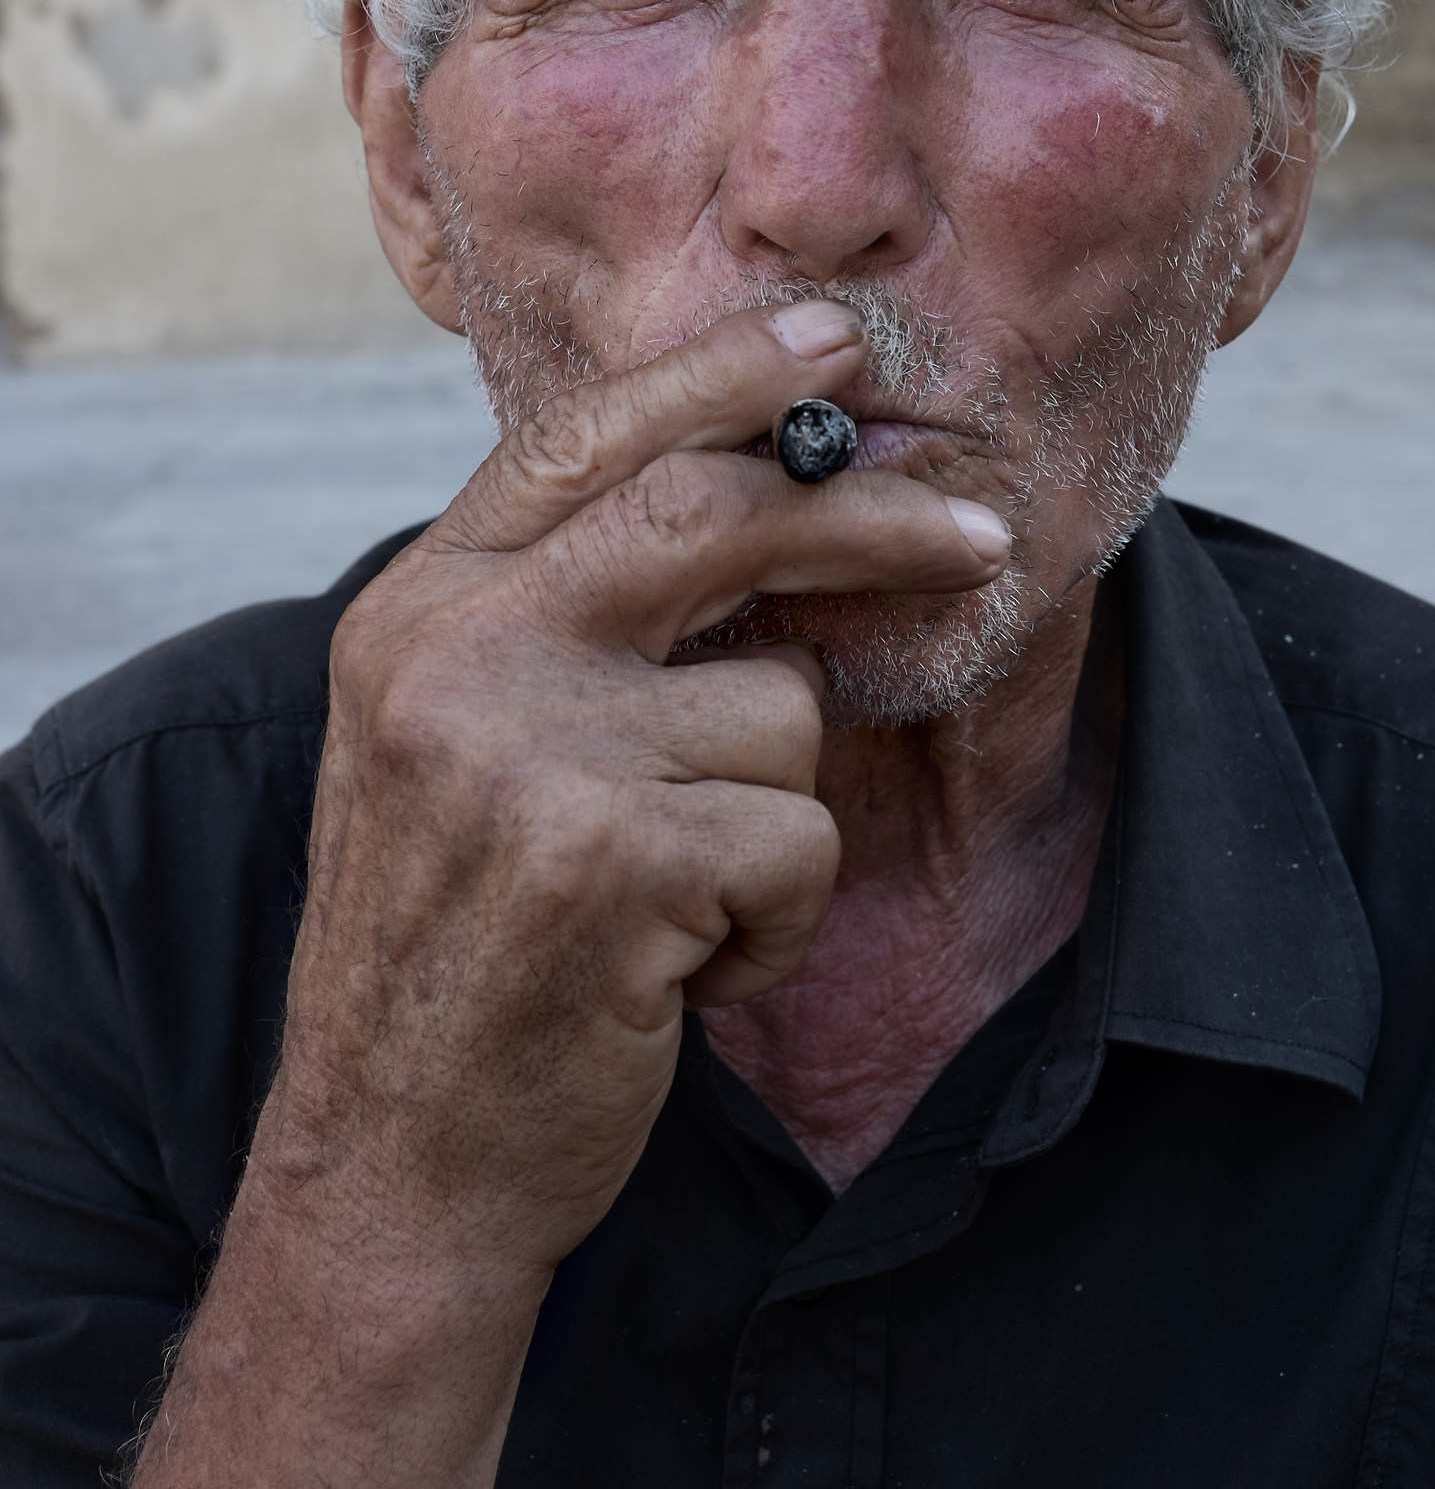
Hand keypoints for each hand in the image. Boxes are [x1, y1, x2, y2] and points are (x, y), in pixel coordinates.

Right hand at [136, 301, 1007, 1485]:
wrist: (395, 1154)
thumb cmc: (457, 936)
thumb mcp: (453, 738)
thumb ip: (560, 613)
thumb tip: (750, 487)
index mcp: (418, 606)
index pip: (586, 439)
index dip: (721, 374)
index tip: (832, 338)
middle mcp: (457, 653)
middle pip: (710, 513)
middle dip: (869, 514)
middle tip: (982, 528)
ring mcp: (526, 749)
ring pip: (781, 707)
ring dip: (772, 815)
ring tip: (680, 896)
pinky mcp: (608, 859)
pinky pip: (797, 837)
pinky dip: (777, 915)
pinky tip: (683, 967)